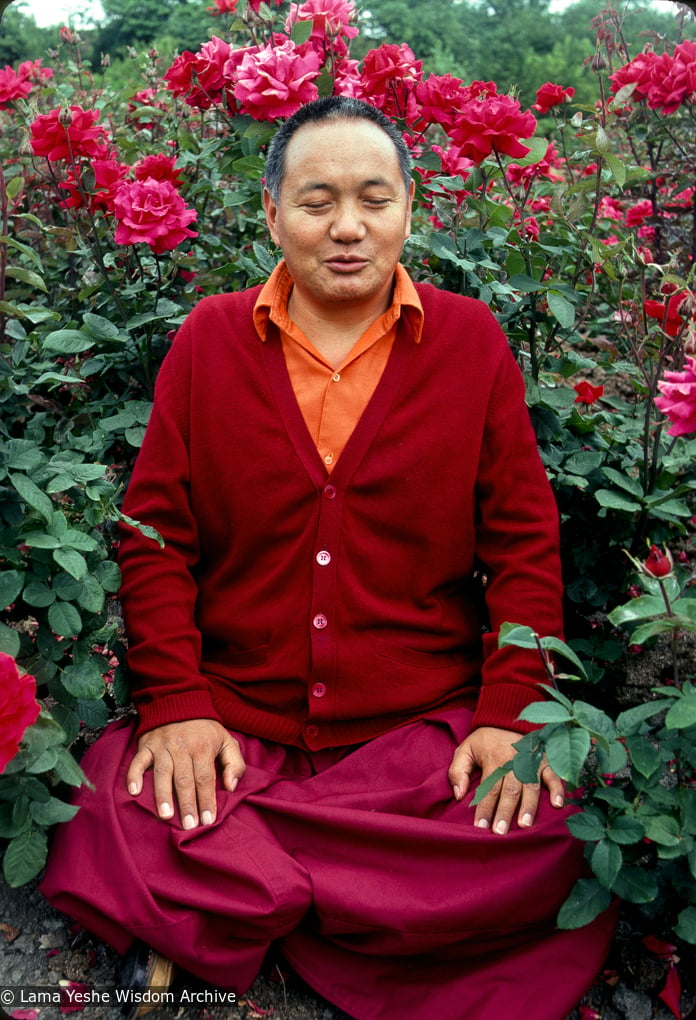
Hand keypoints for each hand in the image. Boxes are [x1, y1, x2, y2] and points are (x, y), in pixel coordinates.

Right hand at [126, 719, 244, 828]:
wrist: (180, 702)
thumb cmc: (205, 729)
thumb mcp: (227, 740)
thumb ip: (235, 764)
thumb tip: (231, 787)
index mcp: (203, 748)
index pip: (205, 778)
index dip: (207, 799)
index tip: (208, 820)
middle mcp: (182, 747)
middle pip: (184, 779)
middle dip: (187, 804)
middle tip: (189, 825)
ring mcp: (162, 746)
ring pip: (162, 773)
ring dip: (163, 795)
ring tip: (165, 815)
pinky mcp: (147, 745)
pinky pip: (138, 761)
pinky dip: (134, 775)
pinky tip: (134, 792)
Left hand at [448, 726, 563, 834]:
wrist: (507, 720)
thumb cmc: (485, 741)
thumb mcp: (465, 749)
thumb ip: (457, 771)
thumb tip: (459, 795)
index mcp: (493, 759)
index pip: (488, 788)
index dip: (484, 808)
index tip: (480, 827)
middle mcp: (513, 761)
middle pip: (509, 791)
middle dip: (504, 812)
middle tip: (500, 832)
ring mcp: (531, 762)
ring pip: (530, 787)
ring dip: (528, 806)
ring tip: (524, 825)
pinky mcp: (545, 761)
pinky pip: (553, 775)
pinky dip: (556, 789)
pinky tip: (557, 804)